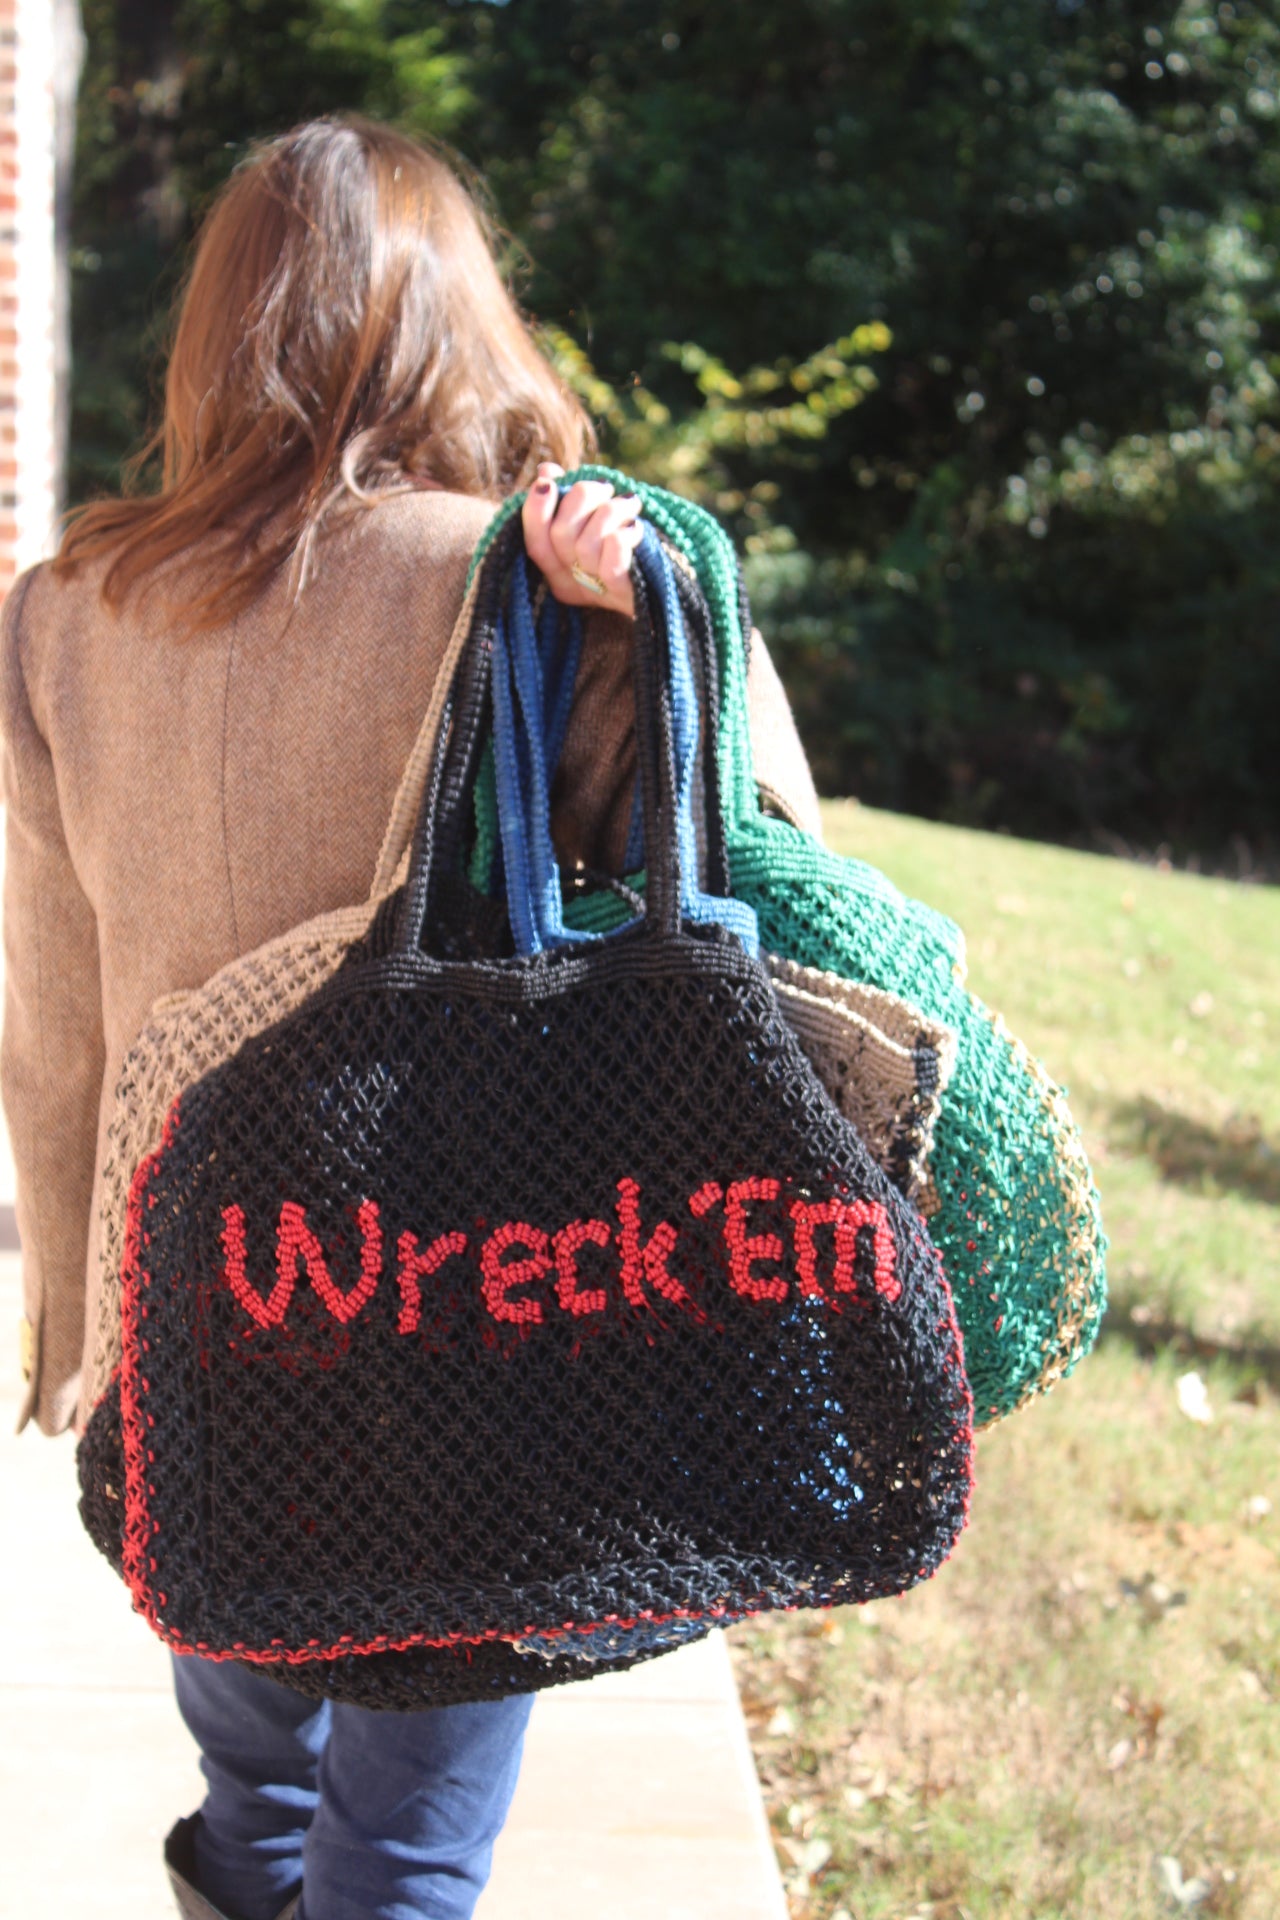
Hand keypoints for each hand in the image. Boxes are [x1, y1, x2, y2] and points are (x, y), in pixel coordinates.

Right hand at [520, 462, 641, 617]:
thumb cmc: (627, 543)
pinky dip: (622, 537)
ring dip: (611, 512)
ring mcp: (596, 590)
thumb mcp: (594, 518)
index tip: (547, 483)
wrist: (665, 578)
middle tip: (606, 487)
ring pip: (586, 545)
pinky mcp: (623, 592)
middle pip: (560, 536)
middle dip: (582, 498)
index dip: (535, 511)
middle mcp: (572, 581)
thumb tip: (546, 470)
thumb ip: (568, 497)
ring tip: (630, 504)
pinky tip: (635, 526)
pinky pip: (612, 565)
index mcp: (557, 566)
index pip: (534, 542)